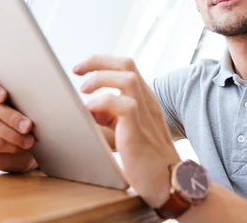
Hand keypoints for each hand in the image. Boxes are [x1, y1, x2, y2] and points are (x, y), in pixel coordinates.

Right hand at [0, 74, 37, 172]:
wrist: (35, 148)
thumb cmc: (36, 121)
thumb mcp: (36, 106)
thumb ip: (32, 96)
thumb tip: (45, 90)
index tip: (4, 95)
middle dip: (10, 115)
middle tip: (28, 126)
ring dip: (11, 132)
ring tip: (29, 140)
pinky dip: (7, 145)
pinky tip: (20, 147)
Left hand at [74, 55, 180, 207]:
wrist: (169, 184)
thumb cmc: (146, 162)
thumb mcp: (125, 131)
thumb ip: (110, 117)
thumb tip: (87, 107)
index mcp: (145, 100)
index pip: (126, 67)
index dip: (101, 62)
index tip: (80, 68)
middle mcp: (147, 102)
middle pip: (127, 64)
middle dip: (97, 61)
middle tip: (76, 70)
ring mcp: (146, 115)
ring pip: (128, 78)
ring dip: (101, 79)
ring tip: (83, 90)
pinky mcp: (139, 131)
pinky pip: (125, 106)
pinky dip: (104, 103)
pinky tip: (90, 111)